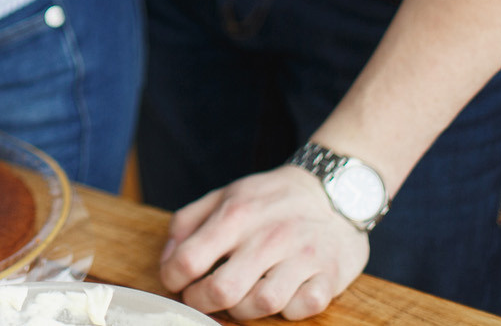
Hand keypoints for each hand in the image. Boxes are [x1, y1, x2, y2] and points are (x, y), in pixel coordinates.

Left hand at [158, 165, 369, 319]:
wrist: (334, 190)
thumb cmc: (270, 199)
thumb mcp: (224, 196)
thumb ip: (187, 223)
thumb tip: (166, 259)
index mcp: (236, 214)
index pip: (188, 259)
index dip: (173, 279)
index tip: (176, 282)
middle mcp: (268, 235)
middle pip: (222, 290)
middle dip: (202, 302)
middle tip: (201, 298)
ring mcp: (302, 257)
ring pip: (262, 304)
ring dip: (243, 310)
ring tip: (239, 299)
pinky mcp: (330, 275)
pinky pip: (302, 308)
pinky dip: (288, 310)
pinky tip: (281, 296)